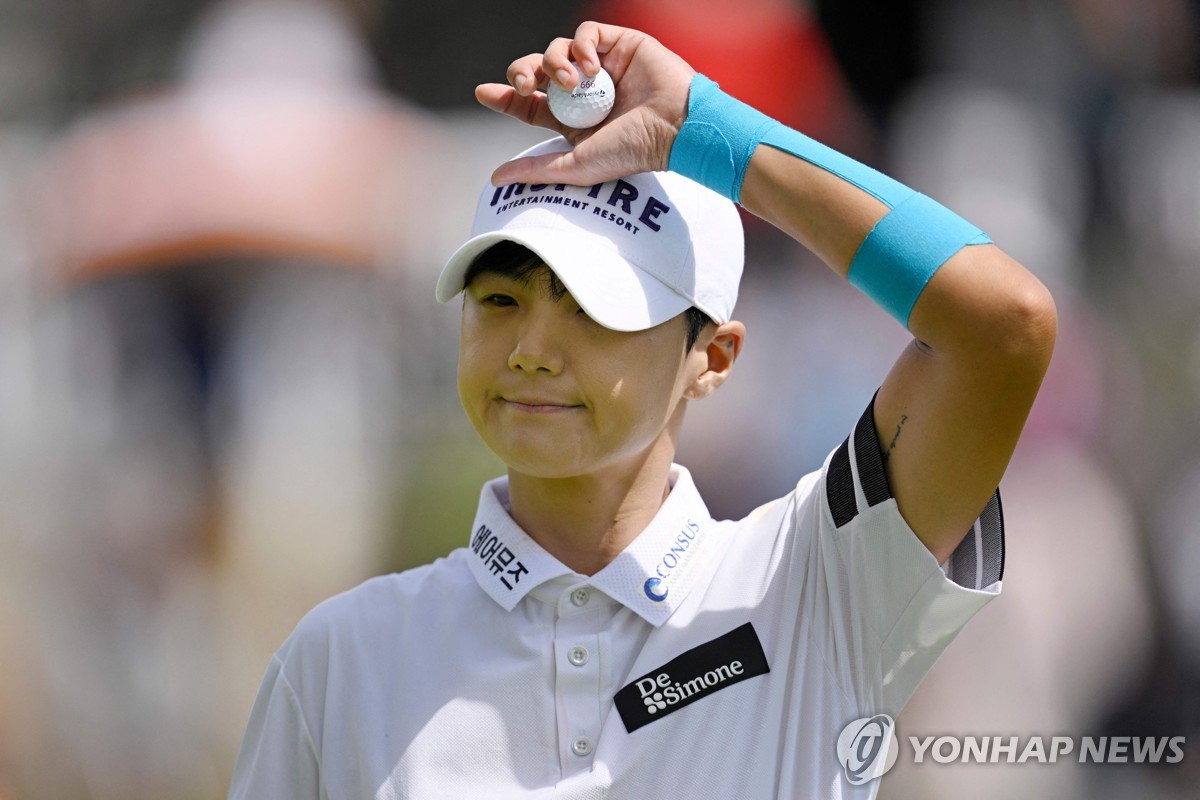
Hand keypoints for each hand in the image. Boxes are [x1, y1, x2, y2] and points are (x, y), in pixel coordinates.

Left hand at [475, 22, 694, 186]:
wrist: (674, 128)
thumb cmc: (630, 152)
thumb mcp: (576, 165)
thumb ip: (536, 169)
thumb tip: (495, 178)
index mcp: (572, 119)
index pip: (530, 104)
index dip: (505, 96)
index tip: (483, 92)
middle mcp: (584, 91)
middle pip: (537, 71)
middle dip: (522, 72)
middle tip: (526, 85)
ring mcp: (601, 66)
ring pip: (558, 49)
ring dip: (556, 62)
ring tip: (573, 83)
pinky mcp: (619, 44)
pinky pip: (587, 33)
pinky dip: (583, 47)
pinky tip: (594, 70)